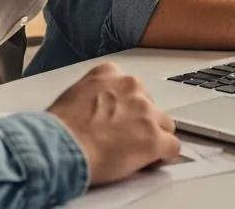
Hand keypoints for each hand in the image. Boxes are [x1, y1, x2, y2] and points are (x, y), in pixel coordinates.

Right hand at [47, 63, 179, 186]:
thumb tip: (97, 110)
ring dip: (154, 135)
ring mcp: (145, 112)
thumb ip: (94, 95)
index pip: (131, 86)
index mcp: (110, 73)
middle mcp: (131, 87)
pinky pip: (172, 146)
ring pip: (165, 124)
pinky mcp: (153, 138)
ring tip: (138, 151)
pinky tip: (152, 161)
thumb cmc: (61, 126)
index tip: (123, 116)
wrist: (63, 145)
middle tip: (127, 136)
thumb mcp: (75, 94)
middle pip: (149, 104)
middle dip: (142, 119)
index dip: (128, 105)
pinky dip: (164, 155)